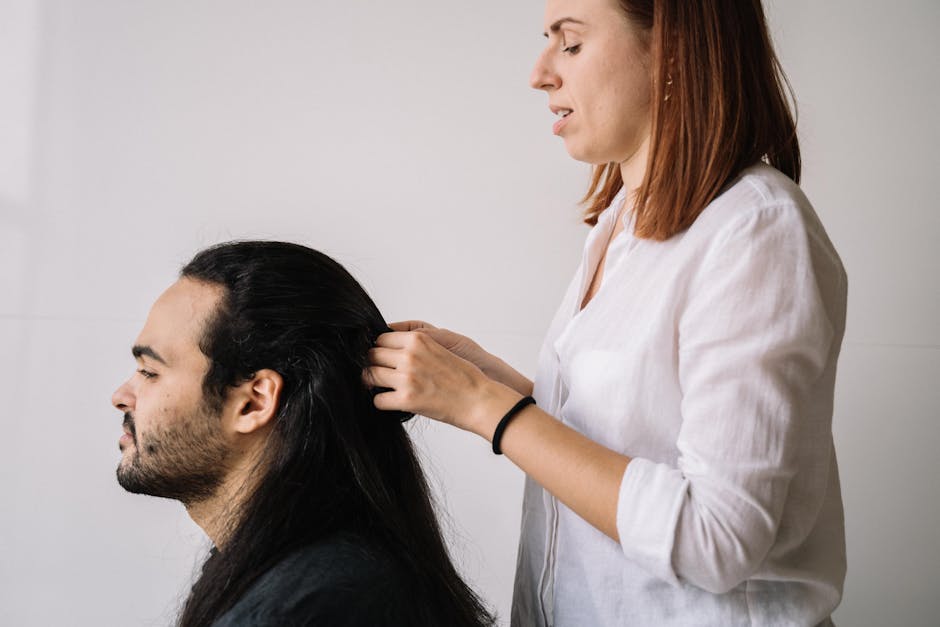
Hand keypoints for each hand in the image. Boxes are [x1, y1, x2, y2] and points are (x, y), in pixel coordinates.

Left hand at [365, 330, 504, 432]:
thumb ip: (416, 346)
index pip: (381, 339)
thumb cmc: (464, 377)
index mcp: (417, 340)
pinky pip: (378, 400)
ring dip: (375, 384)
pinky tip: (393, 402)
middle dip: (374, 365)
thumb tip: (391, 349)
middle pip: (372, 356)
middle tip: (382, 375)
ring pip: (370, 376)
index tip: (384, 359)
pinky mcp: (406, 400)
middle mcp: (409, 356)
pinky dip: (383, 402)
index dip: (380, 350)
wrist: (479, 400)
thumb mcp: (439, 349)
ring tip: (385, 389)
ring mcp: (406, 378)